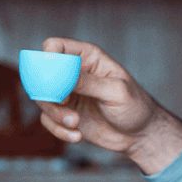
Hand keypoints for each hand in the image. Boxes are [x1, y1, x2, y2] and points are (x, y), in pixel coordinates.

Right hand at [32, 37, 181, 174]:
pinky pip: (48, 120)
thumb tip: (60, 75)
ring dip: (55, 114)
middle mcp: (73, 74)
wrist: (140, 135)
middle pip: (41, 73)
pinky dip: (58, 130)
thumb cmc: (135, 106)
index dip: (48, 57)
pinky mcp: (65, 115)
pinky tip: (76, 135)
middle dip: (47, 90)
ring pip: (42, 99)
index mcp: (88, 58)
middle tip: (64, 101)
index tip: (54, 76)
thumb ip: (88, 82)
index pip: (56, 46)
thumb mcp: (116, 91)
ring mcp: (68, 95)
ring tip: (74, 123)